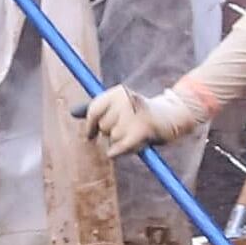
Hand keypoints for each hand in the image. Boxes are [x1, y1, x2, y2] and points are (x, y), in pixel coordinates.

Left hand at [83, 81, 209, 157]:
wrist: (173, 116)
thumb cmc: (141, 113)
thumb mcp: (119, 106)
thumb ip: (97, 109)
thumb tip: (72, 112)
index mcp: (117, 91)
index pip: (93, 110)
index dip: (89, 125)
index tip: (90, 136)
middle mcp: (124, 100)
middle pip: (103, 127)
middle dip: (111, 134)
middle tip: (128, 131)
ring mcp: (133, 114)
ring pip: (112, 138)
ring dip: (121, 143)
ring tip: (135, 136)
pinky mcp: (141, 129)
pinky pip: (118, 148)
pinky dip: (117, 153)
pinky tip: (119, 153)